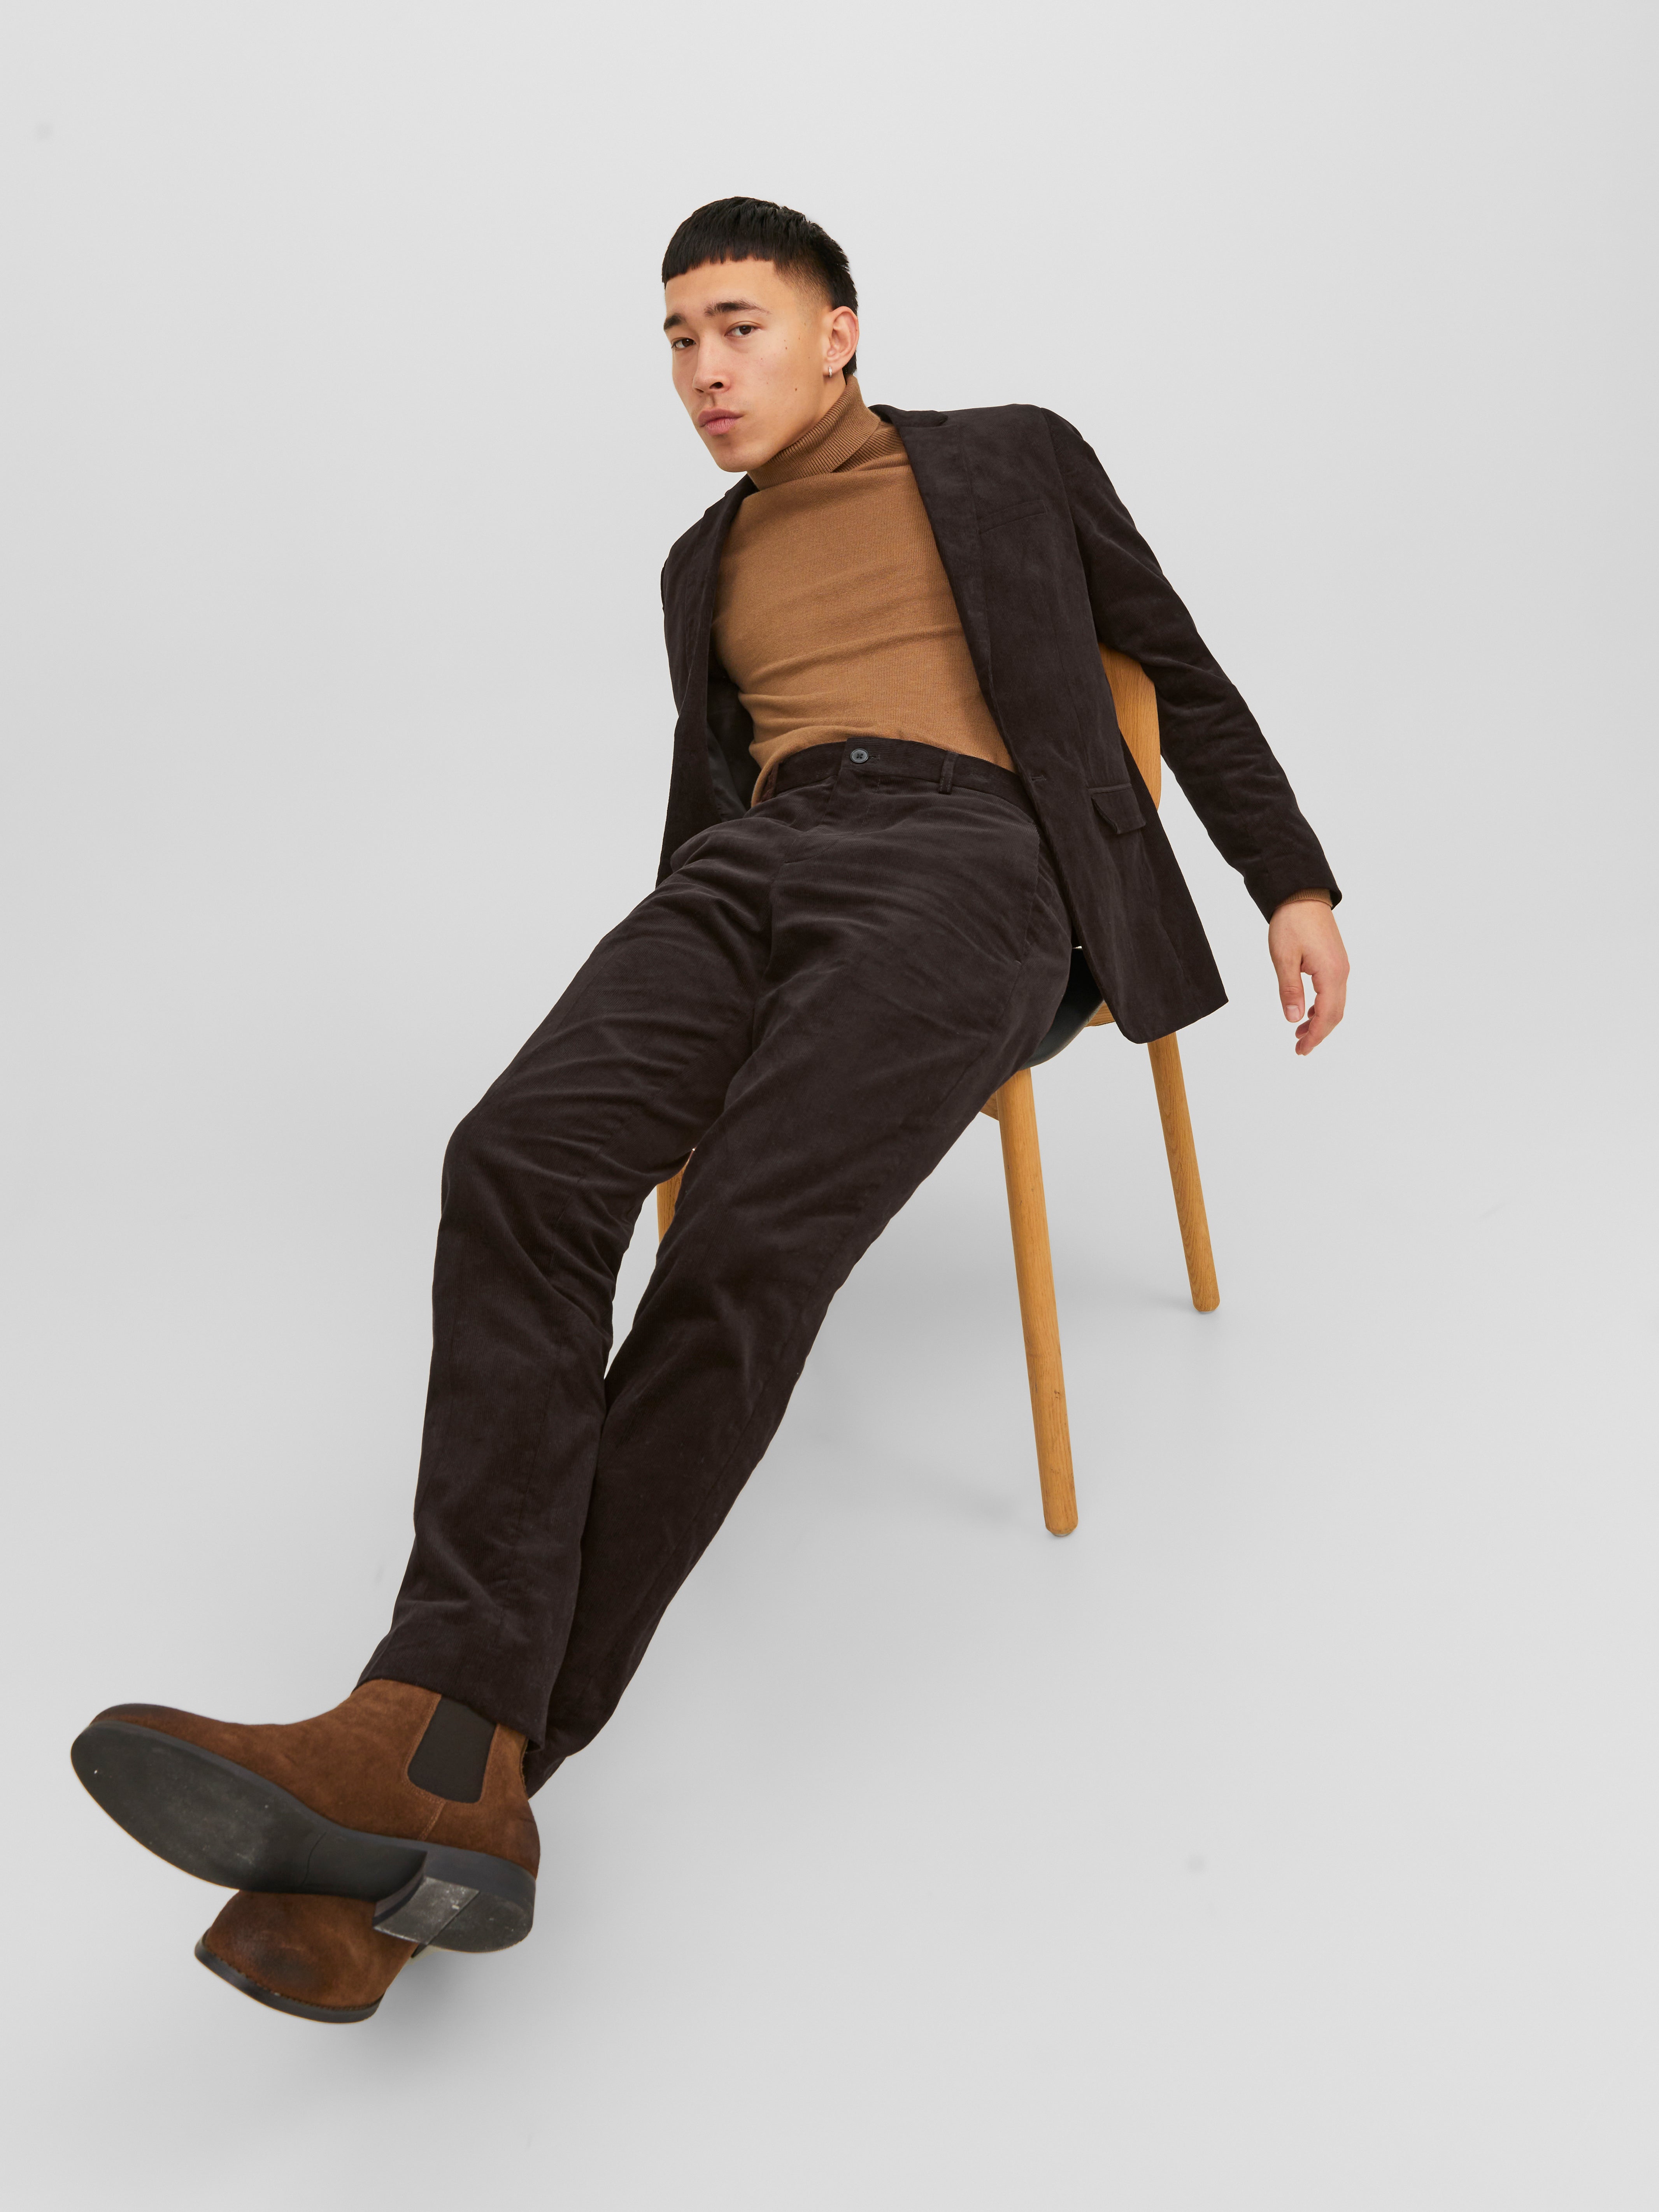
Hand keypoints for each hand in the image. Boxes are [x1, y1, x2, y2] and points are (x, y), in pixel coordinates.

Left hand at [1268, 894, 1347, 1054]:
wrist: (1302, 894)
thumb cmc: (1291, 922)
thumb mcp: (1284, 958)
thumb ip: (1289, 990)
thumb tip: (1293, 1019)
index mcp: (1331, 974)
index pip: (1327, 1015)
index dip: (1315, 1036)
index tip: (1301, 1050)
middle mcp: (1341, 972)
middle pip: (1335, 1013)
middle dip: (1319, 1033)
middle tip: (1299, 1048)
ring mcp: (1340, 966)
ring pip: (1335, 1003)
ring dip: (1320, 1020)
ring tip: (1300, 1033)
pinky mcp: (1335, 960)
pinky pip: (1333, 991)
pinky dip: (1322, 1005)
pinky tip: (1306, 1010)